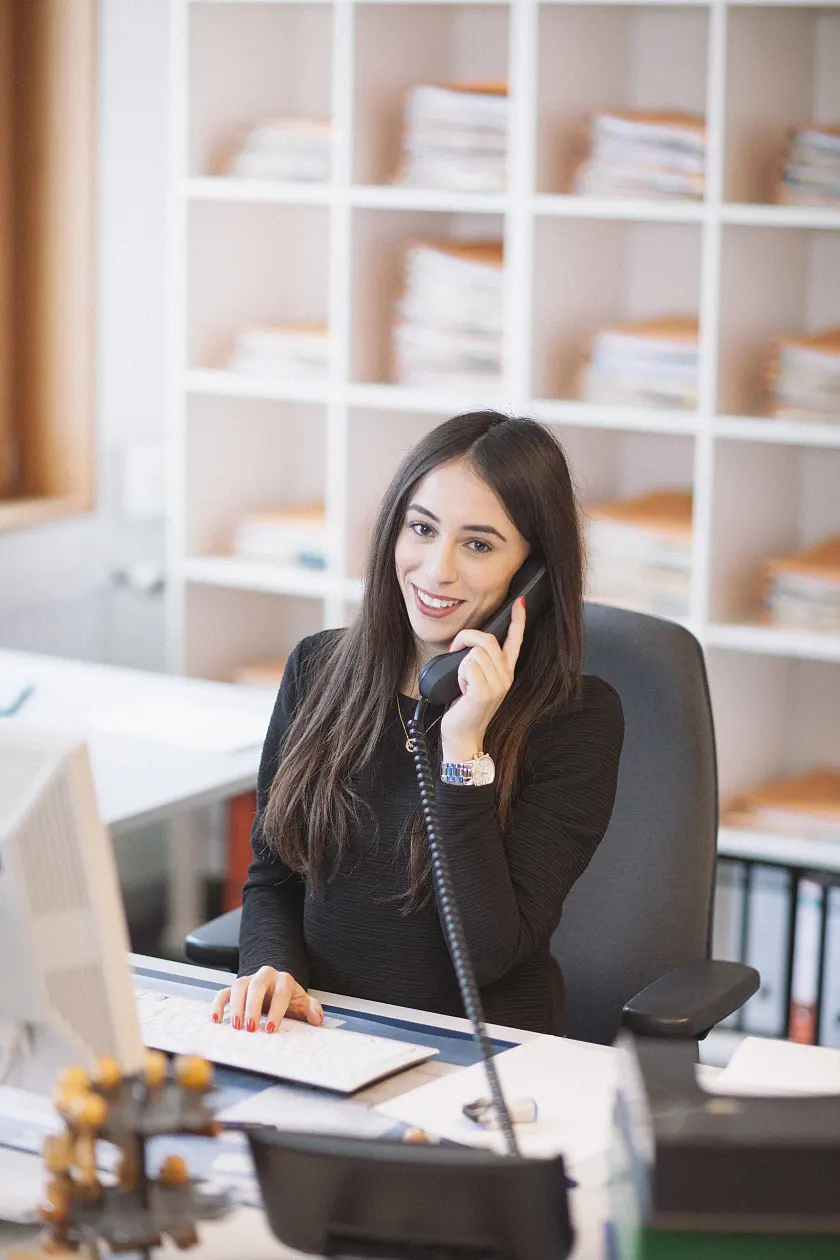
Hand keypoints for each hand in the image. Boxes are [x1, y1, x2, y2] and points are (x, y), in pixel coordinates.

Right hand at [211, 966, 323, 1032]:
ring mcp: (248, 981)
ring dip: (236, 1006)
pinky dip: (218, 1004)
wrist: (276, 988)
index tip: (271, 1029)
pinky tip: (216, 1019)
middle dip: (254, 1007)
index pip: (281, 992)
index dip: (276, 1010)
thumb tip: (317, 1018)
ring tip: (236, 1026)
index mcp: (284, 980)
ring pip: (239, 986)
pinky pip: (223, 992)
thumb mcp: (303, 1003)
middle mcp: (265, 977)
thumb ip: (312, 1009)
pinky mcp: (235, 989)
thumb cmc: (289, 999)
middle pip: (257, 985)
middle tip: (252, 1028)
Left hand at [440, 596, 525, 762]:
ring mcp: (497, 685)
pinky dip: (458, 675)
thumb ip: (479, 663)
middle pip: (487, 639)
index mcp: (505, 672)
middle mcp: (506, 677)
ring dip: (460, 664)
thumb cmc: (465, 709)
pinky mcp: (484, 692)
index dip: (518, 620)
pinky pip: (467, 666)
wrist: (462, 737)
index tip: (519, 602)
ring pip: (475, 653)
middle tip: (454, 650)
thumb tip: (469, 644)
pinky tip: (462, 690)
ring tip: (463, 683)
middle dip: (465, 639)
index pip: (515, 641)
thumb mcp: (476, 682)